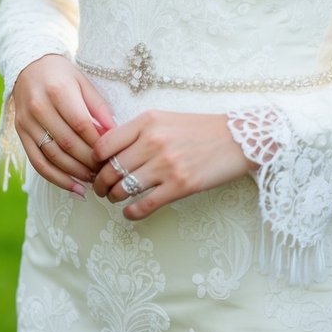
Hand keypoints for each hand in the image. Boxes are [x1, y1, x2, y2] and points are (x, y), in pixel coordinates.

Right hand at [12, 54, 115, 194]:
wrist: (29, 67)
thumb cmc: (62, 74)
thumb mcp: (83, 82)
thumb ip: (98, 106)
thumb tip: (114, 132)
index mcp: (58, 91)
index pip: (81, 124)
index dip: (98, 142)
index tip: (113, 154)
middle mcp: (39, 107)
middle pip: (67, 143)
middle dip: (89, 161)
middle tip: (107, 171)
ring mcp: (27, 122)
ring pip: (53, 156)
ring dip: (75, 173)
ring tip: (94, 180)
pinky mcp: (20, 134)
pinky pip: (38, 163)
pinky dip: (57, 179)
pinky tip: (74, 188)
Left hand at [91, 110, 255, 220]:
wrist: (238, 138)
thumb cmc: (200, 129)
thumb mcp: (165, 119)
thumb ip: (138, 131)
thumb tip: (109, 150)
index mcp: (147, 121)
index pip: (104, 144)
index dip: (93, 160)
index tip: (95, 167)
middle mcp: (153, 141)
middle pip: (110, 169)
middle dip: (100, 184)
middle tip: (101, 189)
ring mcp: (166, 165)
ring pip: (123, 189)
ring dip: (114, 197)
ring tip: (116, 198)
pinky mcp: (180, 186)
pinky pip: (144, 205)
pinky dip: (131, 212)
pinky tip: (130, 212)